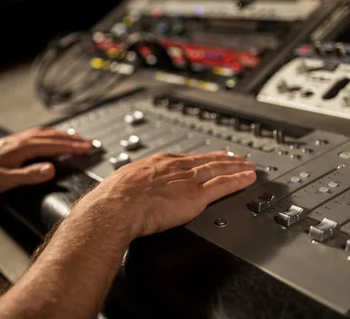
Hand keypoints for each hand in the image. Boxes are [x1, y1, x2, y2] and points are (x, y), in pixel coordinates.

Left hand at [0, 127, 92, 193]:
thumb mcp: (6, 180)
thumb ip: (29, 175)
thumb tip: (51, 170)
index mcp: (22, 148)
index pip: (53, 145)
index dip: (72, 147)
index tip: (88, 148)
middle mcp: (21, 140)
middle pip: (52, 136)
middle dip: (72, 139)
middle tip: (89, 143)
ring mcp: (17, 139)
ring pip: (45, 133)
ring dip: (63, 135)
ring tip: (77, 138)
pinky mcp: (12, 142)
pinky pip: (37, 134)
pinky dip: (50, 135)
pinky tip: (52, 138)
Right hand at [79, 151, 256, 239]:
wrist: (117, 207)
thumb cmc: (115, 198)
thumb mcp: (125, 183)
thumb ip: (135, 186)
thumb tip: (130, 193)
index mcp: (158, 163)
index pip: (186, 158)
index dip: (202, 157)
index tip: (211, 156)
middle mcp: (175, 167)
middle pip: (206, 160)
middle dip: (224, 158)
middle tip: (238, 157)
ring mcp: (187, 180)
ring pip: (218, 169)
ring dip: (236, 167)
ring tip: (249, 166)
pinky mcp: (195, 196)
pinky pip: (223, 185)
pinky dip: (238, 180)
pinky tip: (248, 179)